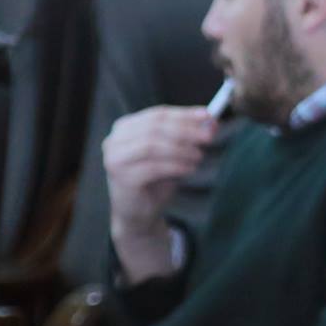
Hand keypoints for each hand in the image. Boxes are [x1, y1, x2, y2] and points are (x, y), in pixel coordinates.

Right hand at [104, 106, 213, 233]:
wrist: (138, 211)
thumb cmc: (157, 178)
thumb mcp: (173, 152)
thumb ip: (187, 134)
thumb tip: (211, 121)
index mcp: (125, 127)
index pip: (158, 114)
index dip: (185, 114)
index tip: (209, 116)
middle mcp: (114, 141)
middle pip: (155, 127)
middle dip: (186, 130)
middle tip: (209, 137)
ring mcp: (115, 159)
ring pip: (152, 146)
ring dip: (181, 149)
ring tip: (199, 156)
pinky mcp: (122, 178)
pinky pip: (153, 167)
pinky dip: (176, 166)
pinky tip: (190, 169)